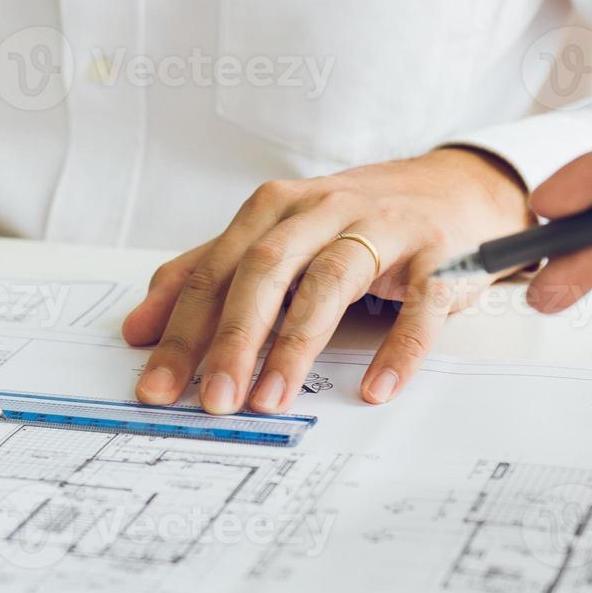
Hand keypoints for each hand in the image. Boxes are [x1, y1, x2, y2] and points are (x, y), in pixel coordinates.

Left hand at [123, 149, 533, 413]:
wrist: (454, 191)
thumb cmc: (353, 225)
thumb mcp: (276, 240)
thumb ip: (207, 277)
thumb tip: (136, 329)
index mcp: (275, 208)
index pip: (216, 271)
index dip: (182, 329)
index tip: (156, 385)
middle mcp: (324, 209)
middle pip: (266, 271)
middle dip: (232, 338)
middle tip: (212, 399)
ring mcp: (384, 229)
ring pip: (332, 281)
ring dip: (295, 345)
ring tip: (268, 401)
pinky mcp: (440, 256)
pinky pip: (419, 304)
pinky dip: (398, 349)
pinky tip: (374, 388)